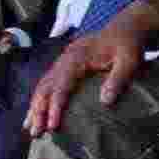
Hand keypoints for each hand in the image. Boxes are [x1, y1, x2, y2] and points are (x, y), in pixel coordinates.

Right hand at [26, 7, 153, 135]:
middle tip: (35, 132)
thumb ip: (117, 79)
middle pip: (46, 86)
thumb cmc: (128, 44)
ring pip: (43, 84)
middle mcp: (65, 59)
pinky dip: (41, 97)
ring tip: (28, 127)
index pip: (61, 85)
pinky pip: (49, 82)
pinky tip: (37, 111)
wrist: (127, 26)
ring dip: (35, 105)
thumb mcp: (129, 61)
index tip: (53, 125)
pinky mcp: (66, 64)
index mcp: (78, 57)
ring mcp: (64, 61)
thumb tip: (105, 102)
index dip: (55, 106)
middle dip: (38, 110)